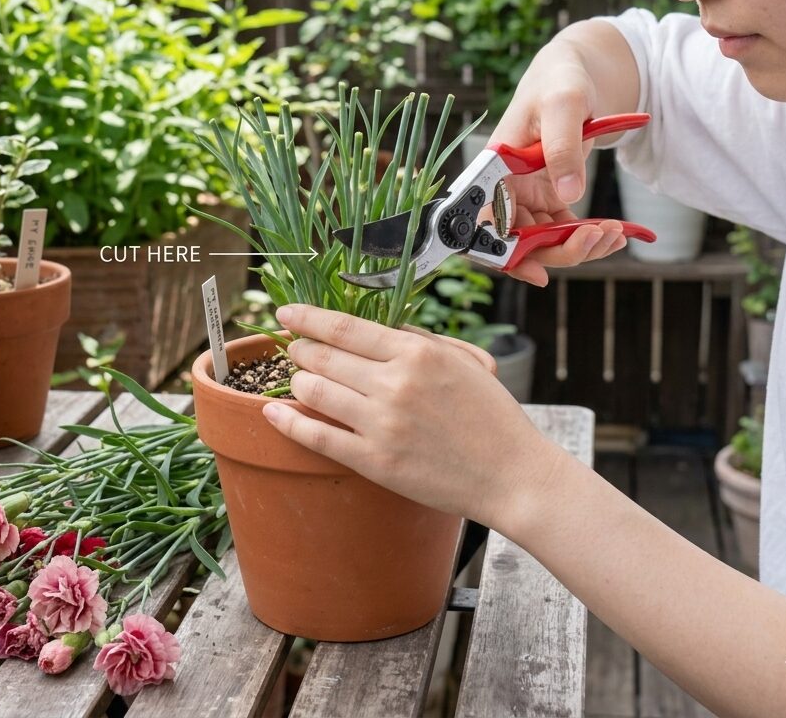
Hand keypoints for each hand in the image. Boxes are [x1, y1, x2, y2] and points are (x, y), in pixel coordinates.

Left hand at [261, 304, 562, 529]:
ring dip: (298, 380)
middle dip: (298, 347)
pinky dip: (289, 421)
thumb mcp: (464, 360)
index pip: (343, 327)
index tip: (287, 312)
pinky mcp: (374, 461)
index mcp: (416, 352)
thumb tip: (378, 328)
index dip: (307, 317)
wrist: (511, 474)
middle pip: (323, 356)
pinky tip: (274, 412)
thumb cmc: (491, 415)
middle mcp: (394, 383)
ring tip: (298, 378)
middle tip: (291, 345)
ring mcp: (381, 424)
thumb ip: (418, 340)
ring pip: (314, 390)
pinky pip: (317, 436)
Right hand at [487, 23, 638, 285]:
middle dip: (557, 251)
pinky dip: (588, 238)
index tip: (537, 271)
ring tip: (614, 233)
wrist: (578, 71)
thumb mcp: (563, 106)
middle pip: (518, 243)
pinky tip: (616, 232)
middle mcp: (504, 189)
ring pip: (543, 243)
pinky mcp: (549, 197)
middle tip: (596, 238)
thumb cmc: (560, 80)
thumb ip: (563, 149)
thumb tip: (568, 196)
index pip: (483, 227)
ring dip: (578, 248)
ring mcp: (527, 196)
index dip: (502, 255)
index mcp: (493, 169)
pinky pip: (563, 231)